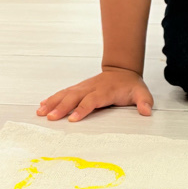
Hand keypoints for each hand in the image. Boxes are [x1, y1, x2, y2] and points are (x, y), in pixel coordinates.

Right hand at [37, 67, 153, 122]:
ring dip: (52, 102)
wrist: (122, 70)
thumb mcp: (142, 92)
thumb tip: (147, 111)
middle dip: (62, 107)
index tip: (73, 119)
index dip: (82, 109)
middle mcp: (91, 88)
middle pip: (74, 97)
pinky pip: (63, 93)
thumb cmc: (130, 85)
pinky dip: (52, 98)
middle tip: (51, 117)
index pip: (92, 100)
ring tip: (40, 112)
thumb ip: (144, 101)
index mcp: (105, 90)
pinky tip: (42, 105)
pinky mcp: (78, 88)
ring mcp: (83, 87)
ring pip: (65, 94)